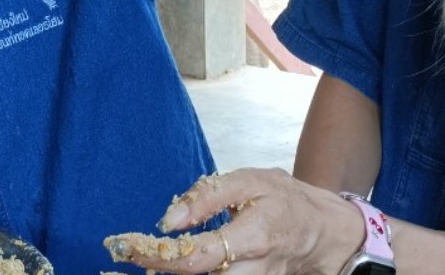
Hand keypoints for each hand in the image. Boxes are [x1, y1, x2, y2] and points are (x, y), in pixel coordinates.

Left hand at [107, 169, 360, 274]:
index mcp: (254, 236)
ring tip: (136, 267)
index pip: (197, 258)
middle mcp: (255, 272)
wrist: (327, 230)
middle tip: (116, 269)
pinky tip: (165, 267)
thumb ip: (208, 196)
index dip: (158, 256)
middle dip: (160, 274)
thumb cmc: (285, 198)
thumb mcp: (250, 180)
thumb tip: (168, 220)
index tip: (123, 247)